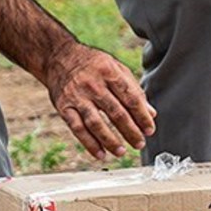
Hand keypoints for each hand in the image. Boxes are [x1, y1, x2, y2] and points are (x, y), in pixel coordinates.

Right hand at [45, 43, 156, 160]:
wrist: (58, 57)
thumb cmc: (92, 64)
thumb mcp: (115, 68)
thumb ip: (133, 90)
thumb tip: (151, 113)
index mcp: (109, 72)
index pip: (130, 98)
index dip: (142, 116)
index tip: (149, 130)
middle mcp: (93, 84)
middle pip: (115, 112)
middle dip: (130, 131)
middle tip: (139, 143)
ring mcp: (77, 96)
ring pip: (96, 123)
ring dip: (110, 141)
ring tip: (121, 152)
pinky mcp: (64, 107)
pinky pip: (78, 129)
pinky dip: (90, 144)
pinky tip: (101, 154)